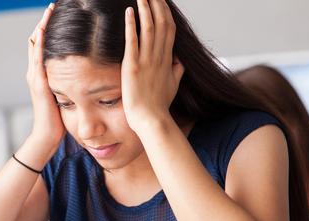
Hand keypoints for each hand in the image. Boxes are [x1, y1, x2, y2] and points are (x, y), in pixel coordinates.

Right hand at [26, 3, 65, 150]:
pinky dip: (40, 43)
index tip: (60, 14)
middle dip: (45, 22)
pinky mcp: (38, 83)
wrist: (48, 137)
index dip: (51, 29)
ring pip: (35, 44)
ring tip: (49, 10)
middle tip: (53, 5)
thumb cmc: (59, 121)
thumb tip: (83, 74)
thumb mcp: (66, 96)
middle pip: (37, 39)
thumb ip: (70, 83)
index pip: (45, 45)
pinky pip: (37, 58)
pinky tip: (44, 30)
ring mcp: (35, 77)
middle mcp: (36, 72)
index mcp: (43, 74)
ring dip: (42, 26)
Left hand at [121, 0, 184, 131]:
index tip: (161, 1)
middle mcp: (159, 57)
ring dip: (145, 10)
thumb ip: (177, 71)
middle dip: (157, 5)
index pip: (169, 30)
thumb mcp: (172, 86)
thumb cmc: (159, 105)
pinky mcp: (133, 67)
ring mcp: (147, 61)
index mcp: (168, 60)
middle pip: (161, 24)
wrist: (152, 120)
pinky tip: (129, 12)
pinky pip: (133, 42)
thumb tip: (180, 62)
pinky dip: (131, 26)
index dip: (166, 14)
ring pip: (148, 28)